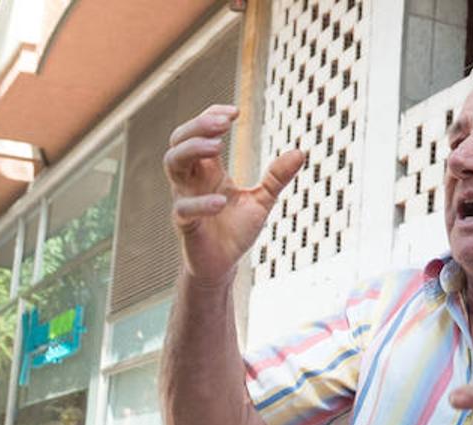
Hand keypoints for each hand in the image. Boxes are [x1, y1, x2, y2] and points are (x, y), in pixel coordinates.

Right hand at [164, 104, 304, 286]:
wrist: (224, 265)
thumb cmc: (236, 230)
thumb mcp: (261, 199)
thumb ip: (277, 177)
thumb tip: (300, 152)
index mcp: (207, 170)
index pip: (198, 133)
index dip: (210, 117)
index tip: (234, 112)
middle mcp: (192, 179)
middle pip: (179, 141)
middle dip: (198, 127)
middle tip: (224, 122)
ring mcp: (185, 199)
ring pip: (172, 164)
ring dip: (191, 151)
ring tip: (216, 146)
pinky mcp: (185, 224)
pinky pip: (184, 208)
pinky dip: (201, 203)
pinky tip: (221, 200)